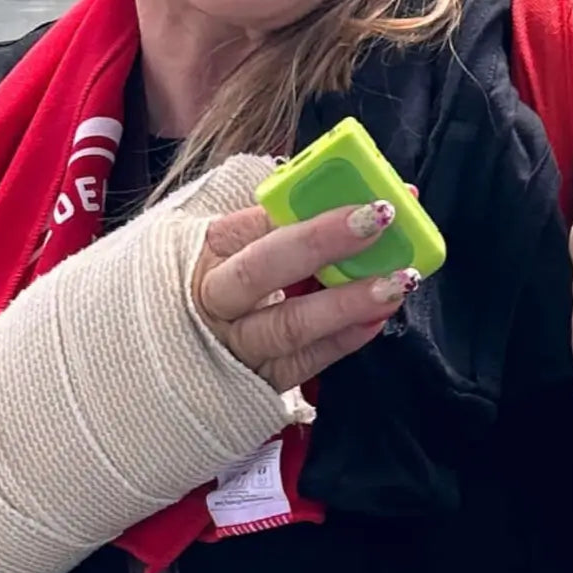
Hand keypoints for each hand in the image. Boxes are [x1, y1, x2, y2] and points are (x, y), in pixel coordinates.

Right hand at [191, 199, 419, 392]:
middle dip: (324, 244)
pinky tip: (377, 317)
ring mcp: (235, 345)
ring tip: (396, 281)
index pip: (259, 223)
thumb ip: (284, 216)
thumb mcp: (237, 239)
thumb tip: (354, 190)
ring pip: (289, 326)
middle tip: (380, 224)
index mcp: (211, 249)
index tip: (363, 200)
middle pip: (263, 270)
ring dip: (347, 302)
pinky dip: (343, 340)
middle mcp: (217, 298)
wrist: (176, 350)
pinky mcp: (257, 382)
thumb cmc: (223, 275)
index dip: (311, 211)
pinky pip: (304, 363)